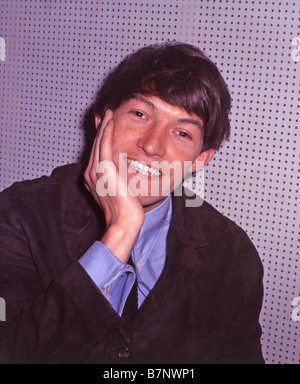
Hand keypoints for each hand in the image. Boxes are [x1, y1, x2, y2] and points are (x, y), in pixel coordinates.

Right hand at [84, 110, 144, 262]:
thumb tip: (121, 176)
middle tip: (107, 115)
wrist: (123, 222)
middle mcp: (90, 173)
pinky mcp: (104, 168)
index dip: (101, 139)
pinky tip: (111, 120)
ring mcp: (95, 170)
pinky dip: (107, 130)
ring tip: (109, 114)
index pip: (97, 154)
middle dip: (101, 130)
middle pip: (96, 145)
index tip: (107, 128)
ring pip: (99, 142)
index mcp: (92, 179)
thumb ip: (115, 181)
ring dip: (104, 126)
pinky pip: (104, 143)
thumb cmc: (124, 212)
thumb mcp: (117, 193)